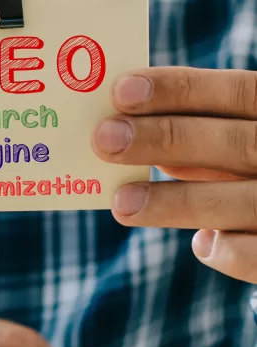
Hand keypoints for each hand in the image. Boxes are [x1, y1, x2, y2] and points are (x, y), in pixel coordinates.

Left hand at [92, 67, 256, 283]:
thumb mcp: (248, 148)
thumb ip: (209, 141)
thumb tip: (136, 134)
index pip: (237, 92)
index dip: (180, 90)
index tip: (121, 91)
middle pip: (235, 143)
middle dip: (165, 139)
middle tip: (105, 139)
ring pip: (239, 202)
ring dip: (175, 202)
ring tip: (122, 203)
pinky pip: (253, 256)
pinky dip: (223, 249)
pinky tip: (201, 243)